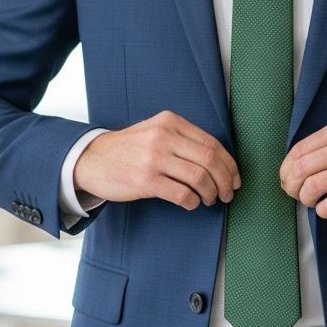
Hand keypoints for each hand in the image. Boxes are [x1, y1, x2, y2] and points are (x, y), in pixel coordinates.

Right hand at [73, 111, 240, 210]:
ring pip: (199, 178)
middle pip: (210, 160)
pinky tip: (190, 204)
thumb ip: (183, 139)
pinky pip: (181, 194)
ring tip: (209, 200)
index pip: (212, 143)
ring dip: (210, 193)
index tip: (235, 179)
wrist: (91, 159)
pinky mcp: (145, 180)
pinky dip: (192, 202)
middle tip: (227, 194)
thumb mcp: (155, 131)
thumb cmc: (128, 149)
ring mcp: (154, 158)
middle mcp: (164, 137)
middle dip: (225, 181)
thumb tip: (219, 162)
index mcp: (171, 122)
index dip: (229, 164)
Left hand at [278, 118, 326, 218]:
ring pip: (311, 188)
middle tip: (295, 192)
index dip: (286, 168)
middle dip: (290, 186)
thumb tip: (299, 165)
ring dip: (305, 198)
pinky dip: (322, 210)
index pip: (298, 150)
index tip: (286, 178)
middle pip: (300, 170)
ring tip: (312, 200)